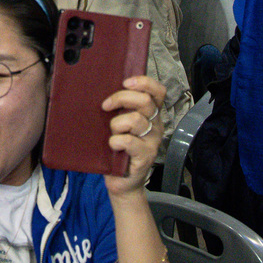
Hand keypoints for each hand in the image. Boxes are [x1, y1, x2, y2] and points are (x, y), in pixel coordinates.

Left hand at [100, 75, 166, 193]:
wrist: (121, 181)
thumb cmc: (118, 148)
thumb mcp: (120, 123)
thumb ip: (121, 108)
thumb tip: (104, 87)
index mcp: (151, 114)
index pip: (158, 91)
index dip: (144, 82)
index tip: (125, 82)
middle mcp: (156, 125)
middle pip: (145, 101)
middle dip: (121, 98)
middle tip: (106, 106)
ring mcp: (152, 141)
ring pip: (135, 120)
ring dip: (116, 124)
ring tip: (111, 133)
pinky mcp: (145, 156)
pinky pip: (128, 141)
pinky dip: (115, 141)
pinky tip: (112, 146)